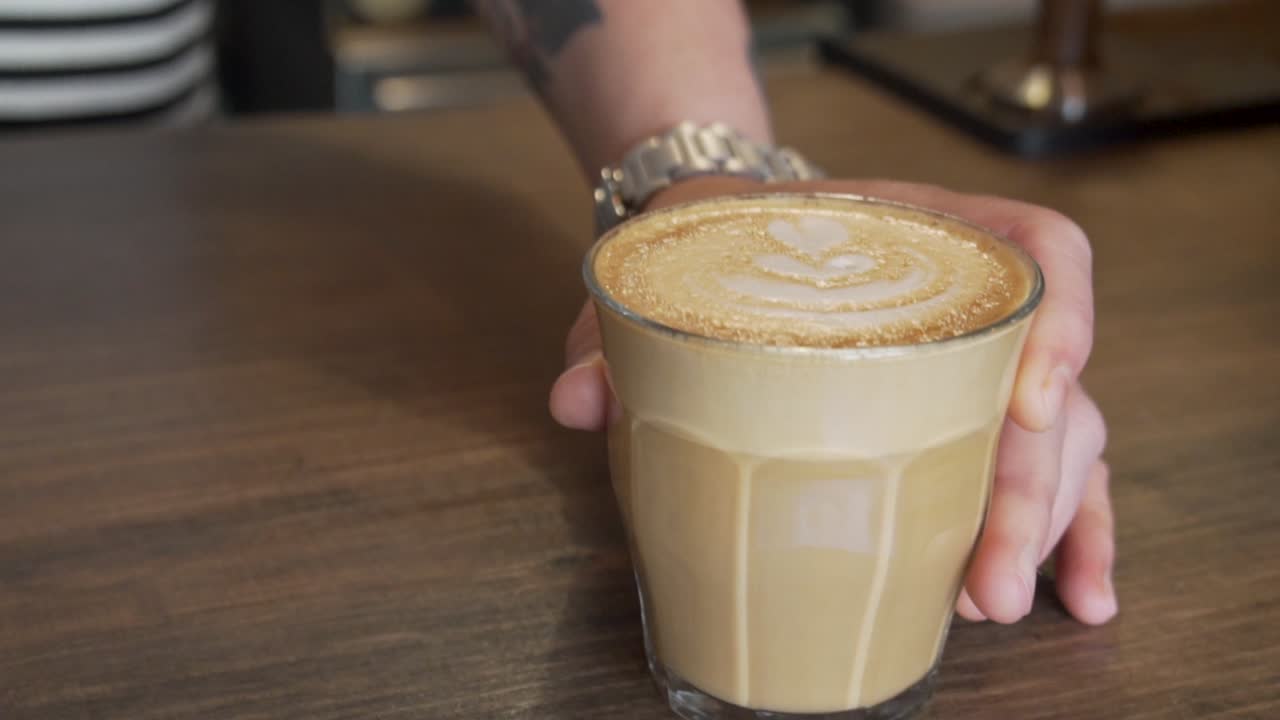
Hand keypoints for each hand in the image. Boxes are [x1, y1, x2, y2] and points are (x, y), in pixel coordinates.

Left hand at [550, 176, 1115, 625]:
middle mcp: (973, 299)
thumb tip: (576, 402)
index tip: (1033, 402)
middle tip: (984, 582)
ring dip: (1043, 528)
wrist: (731, 235)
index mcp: (925, 234)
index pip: (1038, 251)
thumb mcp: (672, 262)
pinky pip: (1058, 474)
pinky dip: (1075, 535)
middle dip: (1029, 490)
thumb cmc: (723, 244)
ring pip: (1065, 443)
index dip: (1060, 319)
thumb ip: (618, 325)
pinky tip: (1080, 599)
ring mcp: (984, 364)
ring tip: (990, 603)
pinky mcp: (976, 418)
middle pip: (1051, 383)